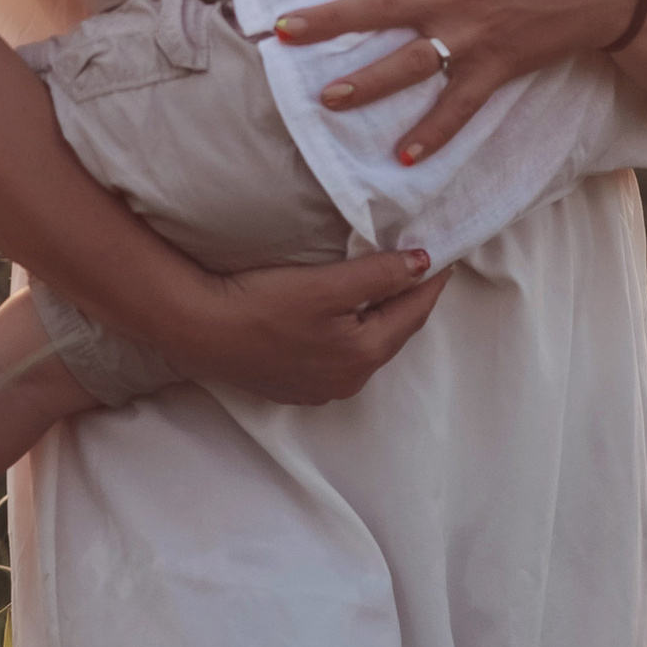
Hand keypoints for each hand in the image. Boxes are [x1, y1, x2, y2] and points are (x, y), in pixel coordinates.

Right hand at [158, 244, 450, 402]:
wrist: (200, 332)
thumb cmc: (263, 305)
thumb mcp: (327, 285)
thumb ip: (380, 274)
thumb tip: (424, 264)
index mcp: (364, 354)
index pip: (413, 312)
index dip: (431, 283)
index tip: (446, 257)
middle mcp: (348, 380)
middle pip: (391, 333)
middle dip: (407, 302)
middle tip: (420, 271)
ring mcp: (320, 388)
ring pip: (364, 348)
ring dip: (377, 320)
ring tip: (385, 291)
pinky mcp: (294, 386)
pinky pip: (337, 359)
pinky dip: (348, 336)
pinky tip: (340, 321)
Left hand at [267, 0, 646, 164]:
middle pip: (375, 10)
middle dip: (325, 22)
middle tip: (281, 32)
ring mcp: (471, 38)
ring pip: (407, 65)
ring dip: (365, 84)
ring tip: (326, 98)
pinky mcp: (495, 69)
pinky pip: (458, 106)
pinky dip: (433, 133)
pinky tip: (404, 156)